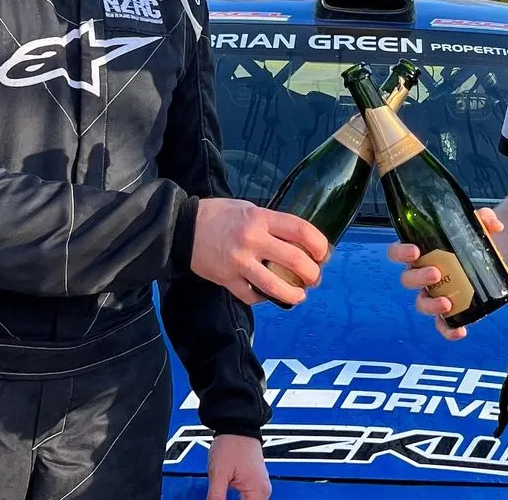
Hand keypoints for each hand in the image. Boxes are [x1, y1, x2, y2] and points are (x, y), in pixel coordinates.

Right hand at [191, 198, 328, 305]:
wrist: (183, 228)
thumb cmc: (220, 215)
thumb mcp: (249, 209)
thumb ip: (272, 223)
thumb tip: (300, 241)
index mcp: (260, 219)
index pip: (300, 230)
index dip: (319, 244)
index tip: (324, 253)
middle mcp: (252, 240)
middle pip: (295, 261)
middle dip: (312, 273)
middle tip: (314, 277)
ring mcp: (239, 263)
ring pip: (275, 286)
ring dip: (294, 294)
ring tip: (300, 295)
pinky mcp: (226, 280)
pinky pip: (252, 296)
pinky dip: (263, 298)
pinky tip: (268, 295)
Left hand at [205, 433, 269, 499]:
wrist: (237, 425)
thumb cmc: (231, 443)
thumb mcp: (218, 474)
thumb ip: (215, 498)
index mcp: (258, 491)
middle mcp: (264, 490)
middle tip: (218, 498)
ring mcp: (261, 486)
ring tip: (221, 497)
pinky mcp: (256, 482)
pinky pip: (250, 499)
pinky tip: (226, 499)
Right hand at [387, 206, 503, 339]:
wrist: (487, 259)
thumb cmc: (469, 241)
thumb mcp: (475, 226)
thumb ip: (484, 219)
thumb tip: (495, 225)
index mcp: (421, 251)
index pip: (398, 252)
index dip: (401, 252)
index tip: (415, 251)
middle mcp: (421, 274)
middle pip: (407, 279)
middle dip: (419, 277)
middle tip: (436, 273)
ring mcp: (432, 294)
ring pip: (420, 303)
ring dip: (430, 305)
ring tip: (446, 302)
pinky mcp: (447, 310)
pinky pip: (441, 324)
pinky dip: (448, 330)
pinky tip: (460, 331)